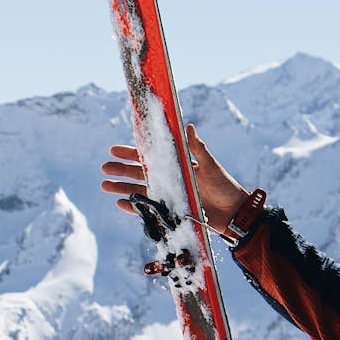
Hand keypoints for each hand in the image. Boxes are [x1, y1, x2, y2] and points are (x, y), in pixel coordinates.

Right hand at [100, 124, 250, 233]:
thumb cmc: (224, 186)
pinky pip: (148, 210)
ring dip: (122, 188)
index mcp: (176, 165)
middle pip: (139, 173)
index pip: (150, 157)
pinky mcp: (171, 213)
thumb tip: (188, 126)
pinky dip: (135, 208)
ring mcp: (169, 197)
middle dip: (121, 170)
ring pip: (140, 191)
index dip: (131, 153)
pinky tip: (120, 204)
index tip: (113, 149)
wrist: (234, 213)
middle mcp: (170, 180)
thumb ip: (197, 148)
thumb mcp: (210, 165)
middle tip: (104, 168)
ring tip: (105, 186)